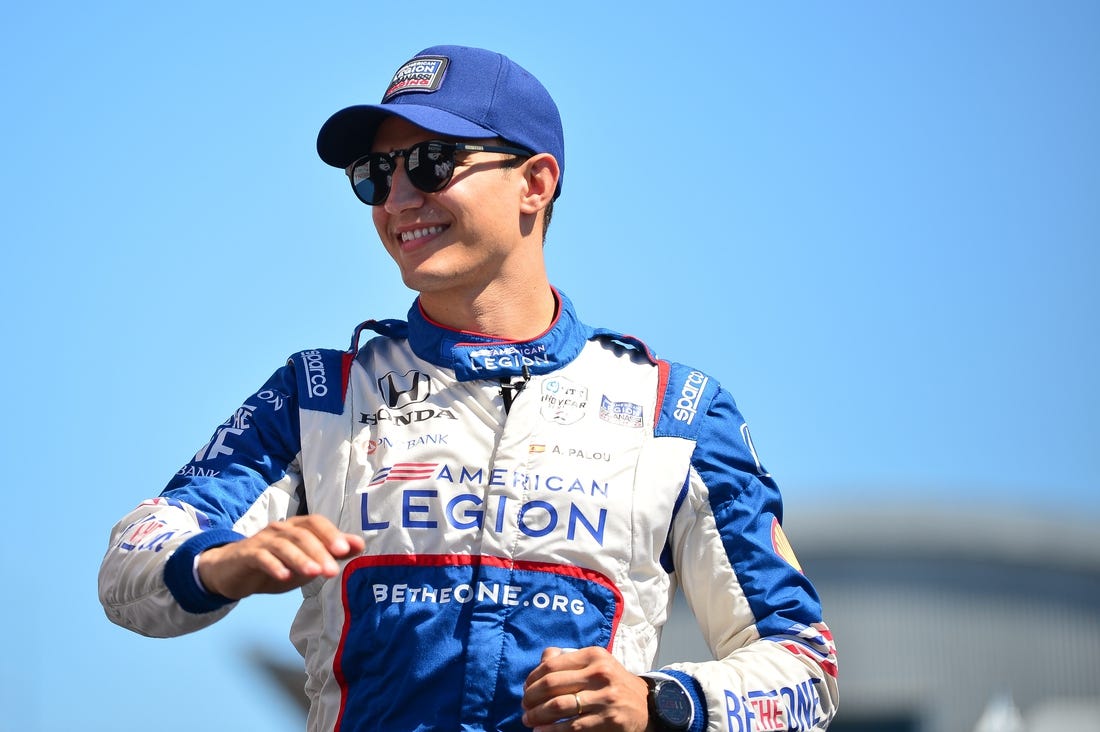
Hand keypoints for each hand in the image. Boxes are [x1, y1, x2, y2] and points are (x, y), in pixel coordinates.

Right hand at [197, 515, 364, 598]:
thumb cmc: (277, 564)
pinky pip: (261, 557)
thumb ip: (332, 552)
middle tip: (332, 571)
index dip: (331, 534)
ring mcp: (262, 540)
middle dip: (319, 552)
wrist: (234, 572)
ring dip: (300, 559)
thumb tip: (359, 544)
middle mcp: (280, 528)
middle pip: (302, 535)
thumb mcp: (307, 560)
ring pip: (283, 545)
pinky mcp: (246, 554)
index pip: (316, 523)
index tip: (346, 551)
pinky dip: (273, 565)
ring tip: (314, 574)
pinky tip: (284, 578)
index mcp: (297, 527)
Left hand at [521, 646, 651, 730]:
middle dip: (531, 698)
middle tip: (524, 706)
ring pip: (558, 706)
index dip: (532, 678)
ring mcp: (605, 698)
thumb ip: (568, 658)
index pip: (552, 665)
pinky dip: (551, 731)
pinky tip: (541, 731)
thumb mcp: (596, 663)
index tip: (525, 688)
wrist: (645, 705)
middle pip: (552, 685)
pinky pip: (572, 727)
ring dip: (537, 715)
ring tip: (529, 720)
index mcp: (594, 655)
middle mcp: (600, 674)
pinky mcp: (607, 721)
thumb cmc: (612, 682)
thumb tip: (541, 660)